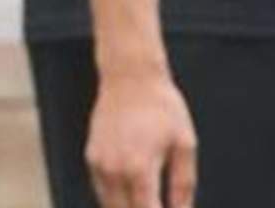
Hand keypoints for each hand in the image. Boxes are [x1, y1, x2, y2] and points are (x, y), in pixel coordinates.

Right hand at [85, 68, 197, 207]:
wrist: (131, 78)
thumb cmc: (164, 108)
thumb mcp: (184, 143)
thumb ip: (183, 183)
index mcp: (139, 168)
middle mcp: (113, 172)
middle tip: (158, 204)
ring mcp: (97, 166)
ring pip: (110, 205)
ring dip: (128, 207)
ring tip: (148, 199)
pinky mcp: (90, 159)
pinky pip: (101, 190)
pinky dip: (116, 197)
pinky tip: (132, 190)